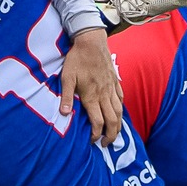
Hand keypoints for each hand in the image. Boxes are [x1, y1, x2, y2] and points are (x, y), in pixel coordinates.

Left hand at [59, 27, 123, 145]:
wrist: (91, 41)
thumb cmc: (77, 59)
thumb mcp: (67, 77)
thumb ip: (67, 97)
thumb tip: (65, 114)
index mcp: (92, 96)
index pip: (98, 121)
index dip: (97, 134)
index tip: (93, 141)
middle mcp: (104, 94)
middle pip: (112, 120)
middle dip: (111, 135)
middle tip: (106, 144)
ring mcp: (112, 88)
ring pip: (119, 111)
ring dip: (118, 125)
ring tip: (114, 133)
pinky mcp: (115, 80)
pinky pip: (121, 98)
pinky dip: (121, 109)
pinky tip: (119, 113)